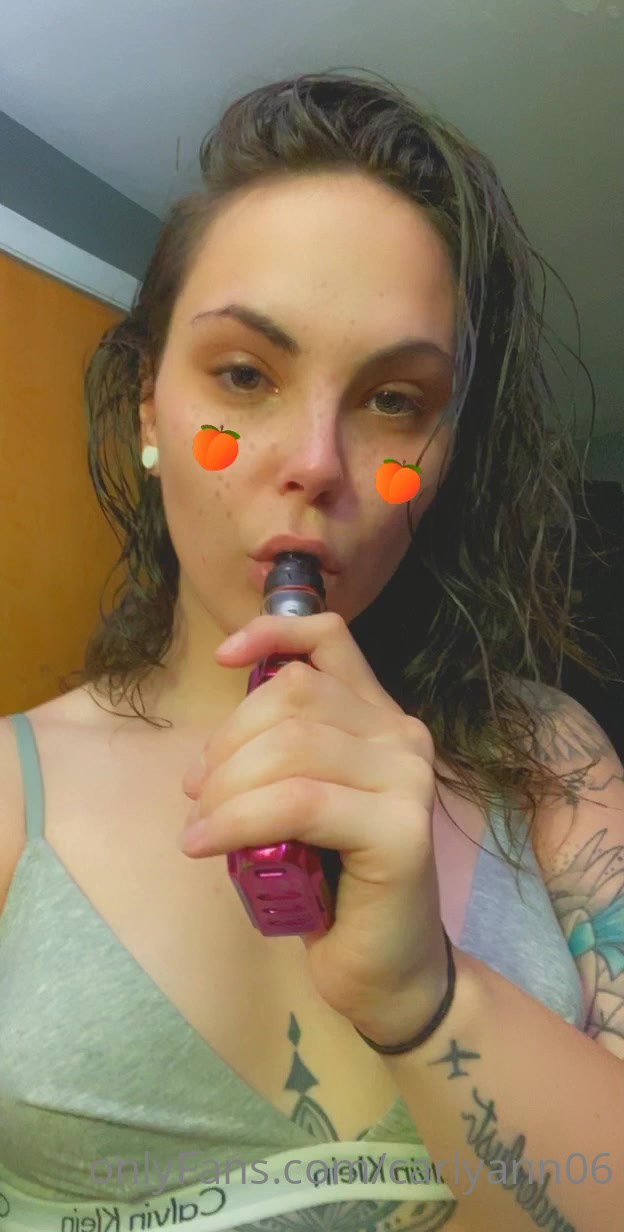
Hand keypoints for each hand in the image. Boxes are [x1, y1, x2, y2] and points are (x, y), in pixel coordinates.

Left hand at [180, 611, 450, 1046]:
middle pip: (294, 696)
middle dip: (227, 742)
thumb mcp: (298, 803)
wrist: (383, 967)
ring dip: (226, 787)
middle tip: (197, 794)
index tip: (224, 657)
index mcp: (378, 717)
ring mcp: (408, 778)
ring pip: (292, 748)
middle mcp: (402, 735)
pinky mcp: (401, 829)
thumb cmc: (332, 885)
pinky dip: (239, 820)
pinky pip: (300, 804)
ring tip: (201, 829)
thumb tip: (218, 743)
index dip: (274, 632)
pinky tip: (208, 844)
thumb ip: (281, 755)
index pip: (330, 639)